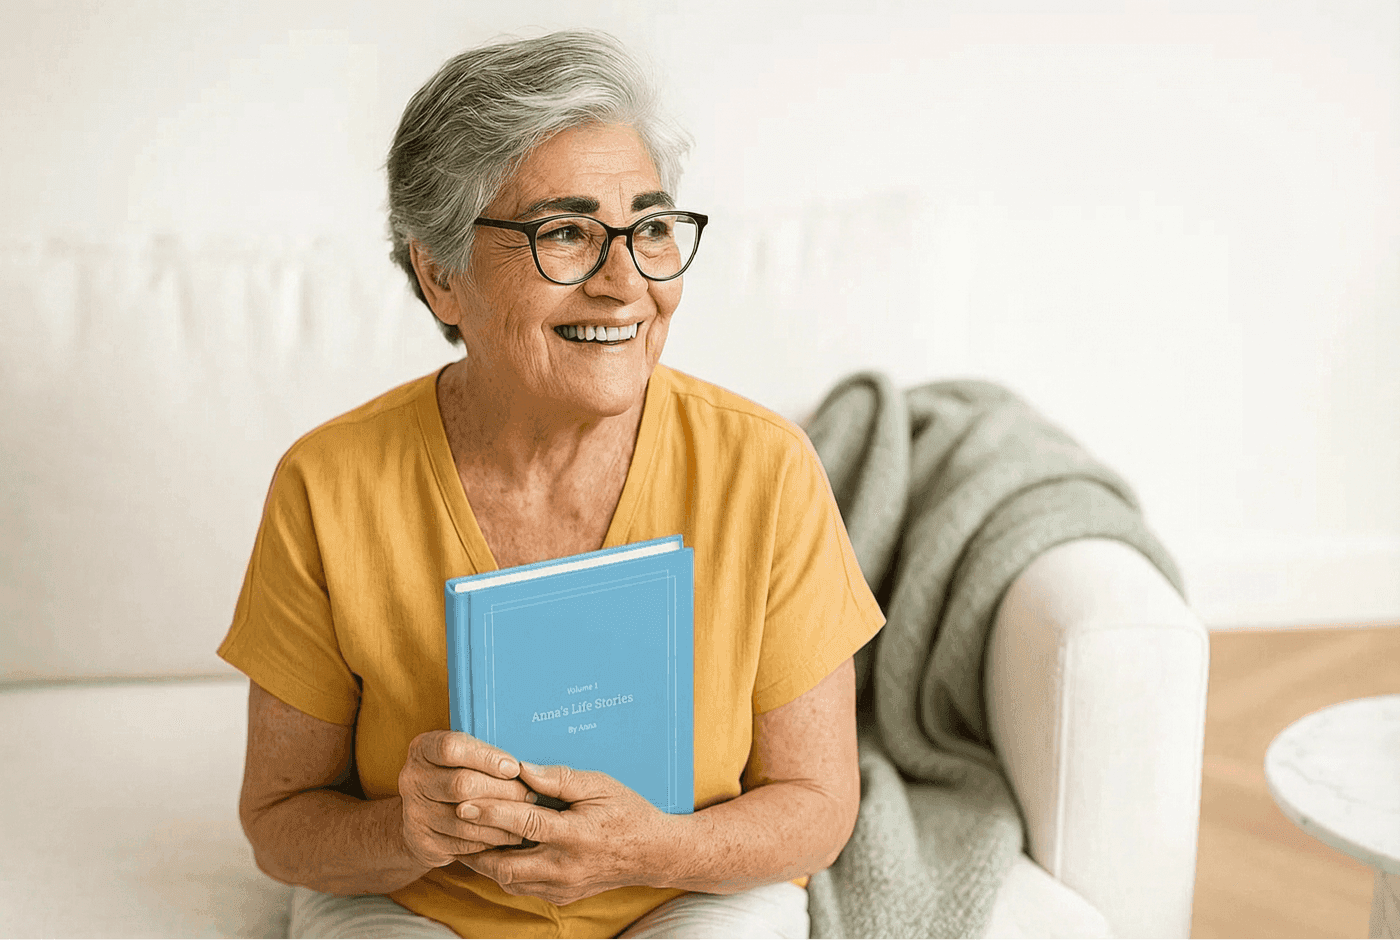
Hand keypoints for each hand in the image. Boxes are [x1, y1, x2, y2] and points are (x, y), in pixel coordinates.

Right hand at [397, 730, 534, 868]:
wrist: (419, 823)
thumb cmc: (450, 781)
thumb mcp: (458, 759)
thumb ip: (482, 756)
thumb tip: (526, 766)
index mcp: (423, 750)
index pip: (452, 747)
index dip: (486, 757)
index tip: (513, 767)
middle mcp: (413, 779)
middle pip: (462, 784)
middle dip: (503, 790)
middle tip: (529, 794)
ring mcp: (415, 813)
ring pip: (468, 817)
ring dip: (503, 818)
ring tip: (527, 816)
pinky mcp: (425, 843)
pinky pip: (466, 842)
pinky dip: (493, 839)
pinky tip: (511, 834)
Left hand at [460, 762, 680, 904]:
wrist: (652, 854)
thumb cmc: (627, 812)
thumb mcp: (600, 785)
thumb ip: (560, 778)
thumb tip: (522, 769)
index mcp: (576, 835)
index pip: (525, 825)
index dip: (492, 814)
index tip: (464, 804)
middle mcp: (566, 867)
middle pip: (507, 865)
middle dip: (475, 849)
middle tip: (452, 829)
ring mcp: (562, 887)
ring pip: (509, 882)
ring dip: (484, 864)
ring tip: (463, 842)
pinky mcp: (561, 897)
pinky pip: (522, 889)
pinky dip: (502, 873)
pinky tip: (492, 855)